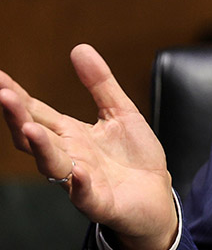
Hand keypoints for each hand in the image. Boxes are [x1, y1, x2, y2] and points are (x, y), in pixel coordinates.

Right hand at [0, 44, 176, 249]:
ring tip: (29, 127)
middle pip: (35, 136)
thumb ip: (100, 83)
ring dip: (41, 147)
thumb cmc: (134, 157)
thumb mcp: (120, 112)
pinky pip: (84, 194)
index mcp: (70, 134)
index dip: (17, 95)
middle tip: (3, 94)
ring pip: (53, 165)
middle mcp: (69, 156)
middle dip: (18, 116)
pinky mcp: (99, 202)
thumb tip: (79, 47)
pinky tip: (78, 171)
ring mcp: (80, 180)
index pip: (37, 111)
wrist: (156, 197)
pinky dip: (78, 183)